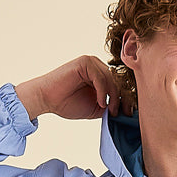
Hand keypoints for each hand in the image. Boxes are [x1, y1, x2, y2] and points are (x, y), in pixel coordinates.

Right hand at [14, 57, 134, 122]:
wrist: (47, 99)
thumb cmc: (67, 103)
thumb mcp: (95, 108)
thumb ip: (109, 106)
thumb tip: (126, 110)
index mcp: (101, 75)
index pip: (119, 85)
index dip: (127, 99)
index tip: (129, 114)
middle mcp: (97, 66)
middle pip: (118, 81)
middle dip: (123, 98)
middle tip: (123, 113)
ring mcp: (91, 63)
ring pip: (111, 79)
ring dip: (113, 96)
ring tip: (109, 110)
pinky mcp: (84, 62)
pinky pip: (100, 76)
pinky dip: (102, 91)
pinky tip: (100, 102)